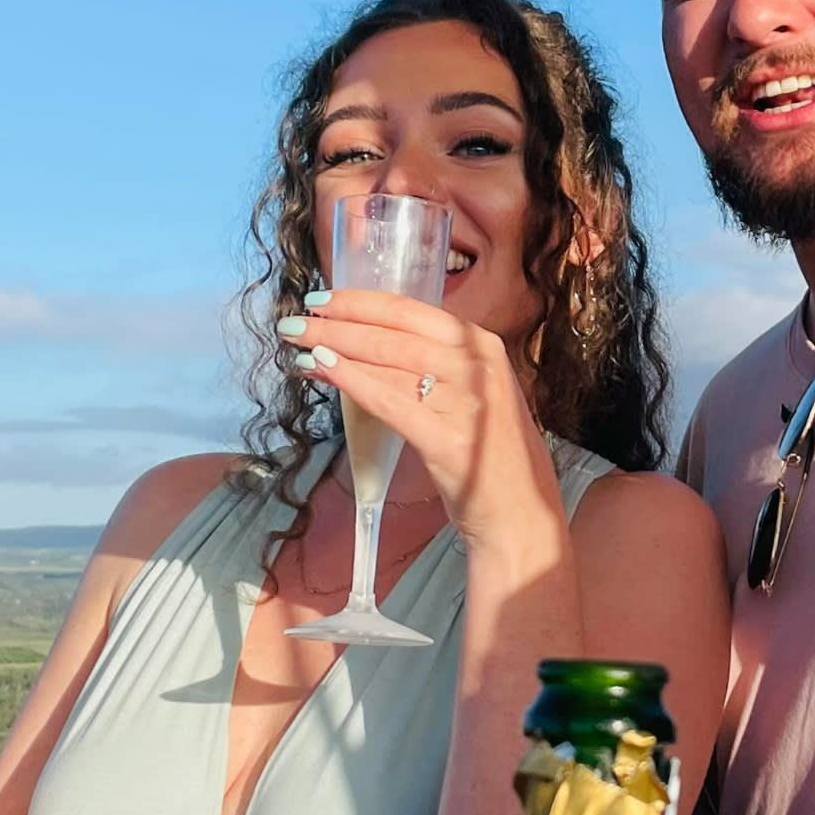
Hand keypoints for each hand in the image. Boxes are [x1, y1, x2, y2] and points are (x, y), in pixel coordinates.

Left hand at [279, 293, 565, 560]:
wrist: (520, 515)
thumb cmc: (491, 455)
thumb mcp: (474, 394)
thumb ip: (435, 366)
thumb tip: (365, 344)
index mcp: (482, 346)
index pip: (410, 311)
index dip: (360, 302)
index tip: (322, 299)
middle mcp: (476, 366)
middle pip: (392, 333)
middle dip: (336, 324)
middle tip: (293, 322)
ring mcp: (465, 401)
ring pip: (386, 362)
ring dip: (334, 348)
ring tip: (297, 346)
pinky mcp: (448, 439)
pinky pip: (388, 401)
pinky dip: (351, 381)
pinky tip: (322, 369)